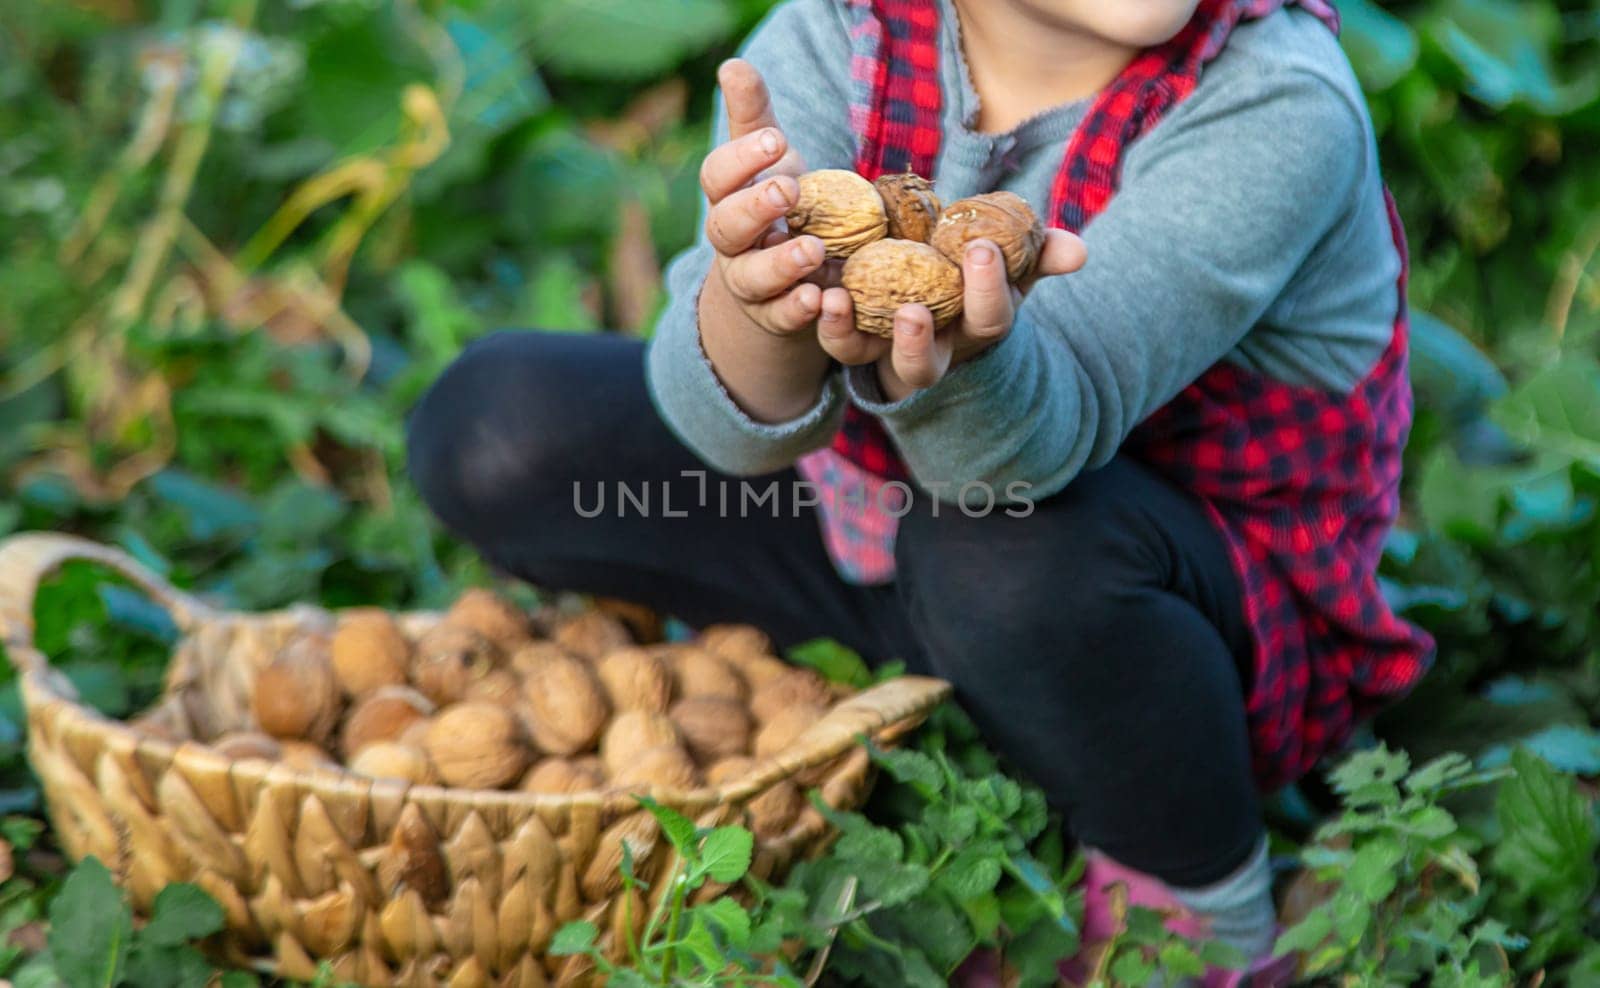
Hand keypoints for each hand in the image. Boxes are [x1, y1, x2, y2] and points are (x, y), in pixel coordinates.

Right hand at [696, 59, 835, 421]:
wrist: (786, 273)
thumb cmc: (779, 205)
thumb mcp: (771, 161)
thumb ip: (754, 117)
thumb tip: (733, 65)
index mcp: (728, 199)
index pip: (718, 177)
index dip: (742, 160)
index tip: (776, 139)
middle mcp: (732, 243)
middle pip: (725, 228)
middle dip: (755, 209)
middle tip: (790, 189)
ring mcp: (750, 284)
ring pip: (752, 279)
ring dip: (781, 264)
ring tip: (815, 251)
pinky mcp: (776, 317)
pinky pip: (781, 318)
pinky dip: (798, 309)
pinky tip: (821, 298)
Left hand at [816, 232, 1087, 401]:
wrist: (929, 289)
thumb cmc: (975, 272)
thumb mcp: (1011, 261)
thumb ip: (1039, 252)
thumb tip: (1079, 252)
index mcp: (978, 323)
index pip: (991, 316)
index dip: (988, 288)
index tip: (983, 249)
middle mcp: (936, 349)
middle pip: (928, 358)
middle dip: (919, 337)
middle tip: (914, 309)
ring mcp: (891, 352)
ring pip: (866, 360)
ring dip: (853, 334)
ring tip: (838, 301)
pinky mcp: (855, 343)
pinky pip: (839, 343)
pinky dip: (827, 322)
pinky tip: (820, 293)